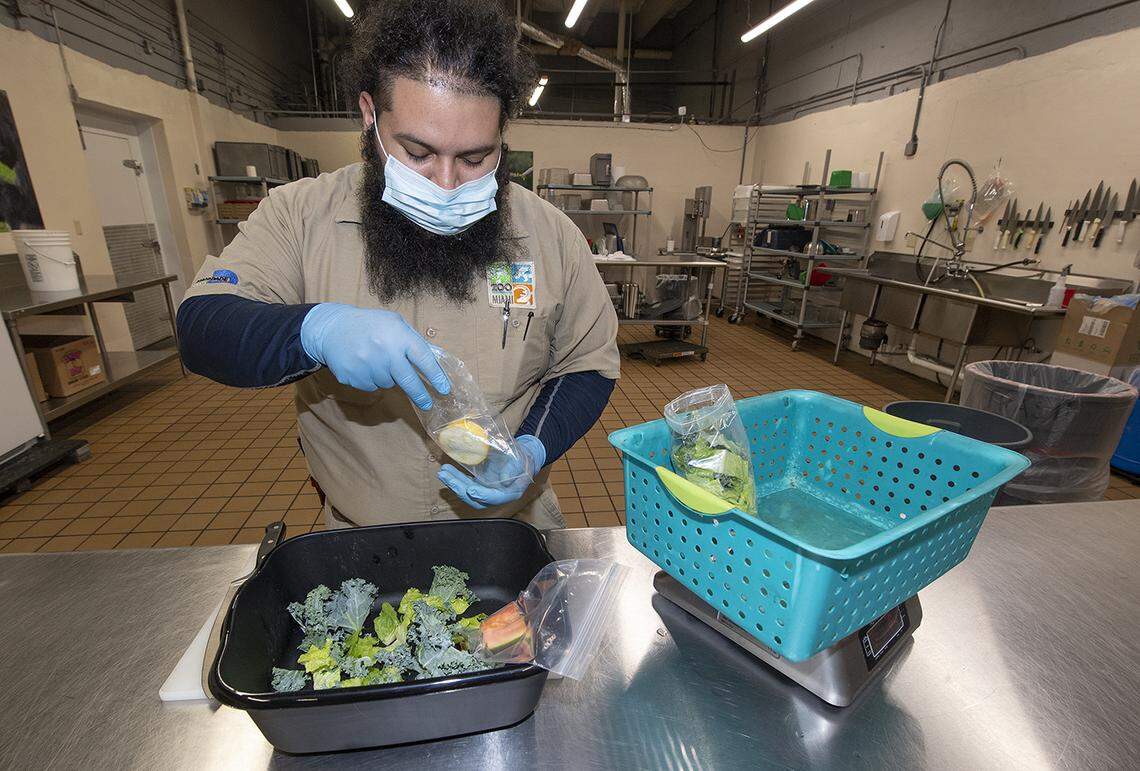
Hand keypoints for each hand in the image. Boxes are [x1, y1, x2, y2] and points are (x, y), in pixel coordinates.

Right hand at [300, 303, 449, 408]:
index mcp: (398, 335)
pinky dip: (372, 379)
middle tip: (427, 404)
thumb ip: (412, 341)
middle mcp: (384, 351)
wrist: (332, 329)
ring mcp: (367, 365)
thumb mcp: (394, 323)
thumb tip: (432, 365)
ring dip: (388, 377)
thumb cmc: (370, 325)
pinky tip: (364, 365)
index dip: (436, 376)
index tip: (444, 389)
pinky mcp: (353, 377)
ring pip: (388, 384)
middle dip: (420, 395)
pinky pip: (372, 387)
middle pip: (408, 381)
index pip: (424, 359)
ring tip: (377, 360)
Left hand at [438, 435, 545, 508]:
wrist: (523, 458)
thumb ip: (513, 470)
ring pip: (468, 492)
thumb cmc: (523, 459)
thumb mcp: (522, 461)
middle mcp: (496, 495)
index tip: (470, 489)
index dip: (482, 495)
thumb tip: (504, 481)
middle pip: (475, 498)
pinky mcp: (481, 485)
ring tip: (443, 472)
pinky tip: (447, 471)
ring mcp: (487, 491)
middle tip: (446, 476)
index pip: (494, 498)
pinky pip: (466, 484)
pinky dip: (456, 478)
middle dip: (459, 488)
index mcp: (510, 493)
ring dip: (454, 483)